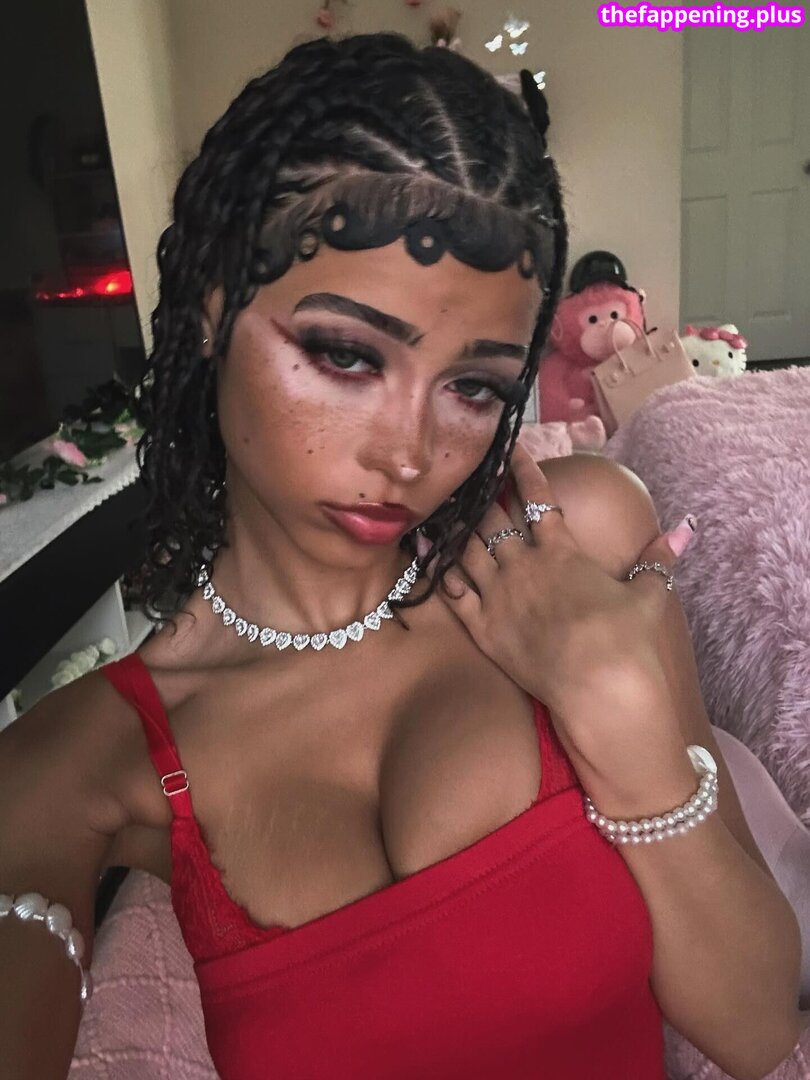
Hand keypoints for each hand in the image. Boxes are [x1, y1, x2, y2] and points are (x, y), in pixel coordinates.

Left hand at [424, 441, 690, 735]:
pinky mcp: (482, 627)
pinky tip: (431, 554)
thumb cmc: (626, 639)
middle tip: (469, 479)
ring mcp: (498, 596)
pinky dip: (439, 570)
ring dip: (454, 528)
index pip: (539, 499)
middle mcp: (522, 566)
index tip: (512, 448)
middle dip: (481, 496)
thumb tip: (684, 530)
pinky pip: (452, 592)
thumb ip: (659, 559)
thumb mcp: (649, 594)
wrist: (597, 685)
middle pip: (492, 520)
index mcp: (560, 552)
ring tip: (444, 510)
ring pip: (465, 550)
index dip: (523, 470)